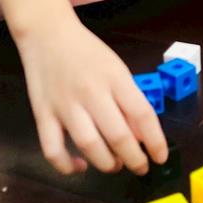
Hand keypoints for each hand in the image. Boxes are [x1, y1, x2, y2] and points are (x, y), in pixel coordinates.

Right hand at [15, 13, 168, 174]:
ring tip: (115, 165)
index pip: (142, 114)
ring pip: (89, 145)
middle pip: (118, 135)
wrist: (47, 35)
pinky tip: (80, 166)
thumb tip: (142, 136)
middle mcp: (91, 92)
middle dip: (134, 159)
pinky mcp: (42, 115)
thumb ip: (129, 100)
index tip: (160, 157)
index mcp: (115, 78)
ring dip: (106, 164)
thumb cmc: (87, 52)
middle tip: (140, 167)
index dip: (155, 141)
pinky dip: (66, 166)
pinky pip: (53, 150)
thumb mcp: (116, 69)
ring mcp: (64, 105)